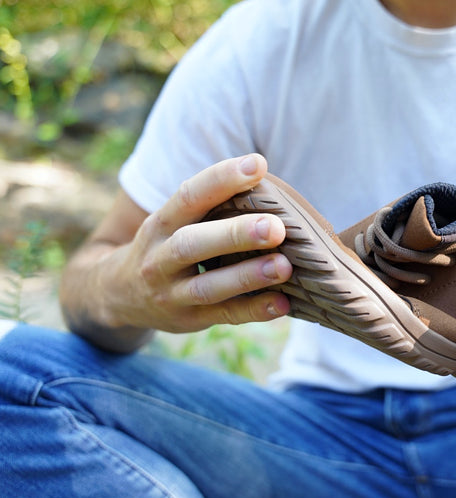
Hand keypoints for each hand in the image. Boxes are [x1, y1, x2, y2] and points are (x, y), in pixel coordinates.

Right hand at [105, 154, 291, 332]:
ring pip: (208, 286)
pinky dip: (254, 311)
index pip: (188, 196)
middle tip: (275, 227)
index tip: (256, 164)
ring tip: (284, 266)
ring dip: (248, 276)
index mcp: (160, 224)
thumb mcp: (173, 223)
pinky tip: (283, 302)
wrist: (116, 294)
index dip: (221, 179)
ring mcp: (171, 293)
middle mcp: (160, 258)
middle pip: (194, 244)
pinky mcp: (189, 320)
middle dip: (236, 234)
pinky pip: (224, 316)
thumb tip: (273, 191)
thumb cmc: (166, 246)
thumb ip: (210, 207)